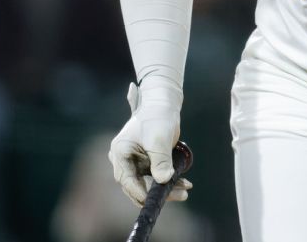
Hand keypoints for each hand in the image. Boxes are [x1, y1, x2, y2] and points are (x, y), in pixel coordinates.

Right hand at [109, 82, 191, 205]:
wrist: (163, 105)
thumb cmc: (158, 118)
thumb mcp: (159, 139)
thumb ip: (160, 160)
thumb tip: (164, 180)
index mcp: (120, 152)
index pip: (127, 179)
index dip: (140, 192)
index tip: (155, 200)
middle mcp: (123, 160)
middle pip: (137, 185)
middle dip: (157, 193)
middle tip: (180, 195)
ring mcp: (134, 163)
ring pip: (147, 183)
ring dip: (166, 189)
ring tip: (186, 190)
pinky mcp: (145, 164)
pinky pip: (155, 177)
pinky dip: (168, 182)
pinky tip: (184, 183)